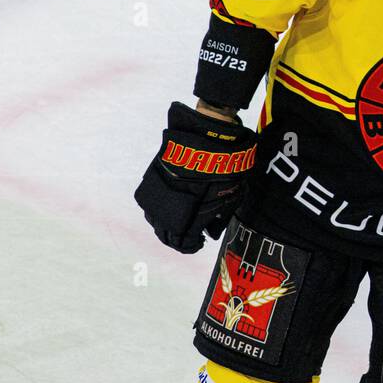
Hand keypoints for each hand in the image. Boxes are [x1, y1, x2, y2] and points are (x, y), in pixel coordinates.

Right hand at [134, 101, 258, 252]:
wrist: (209, 135)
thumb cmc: (227, 166)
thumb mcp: (232, 196)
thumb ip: (219, 218)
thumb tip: (209, 233)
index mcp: (192, 215)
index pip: (183, 242)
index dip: (190, 246)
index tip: (198, 244)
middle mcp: (171, 207)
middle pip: (166, 234)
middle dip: (176, 240)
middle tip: (187, 237)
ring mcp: (159, 192)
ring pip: (155, 219)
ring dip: (165, 225)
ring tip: (178, 223)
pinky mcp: (153, 177)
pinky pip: (150, 202)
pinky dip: (158, 209)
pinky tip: (169, 208)